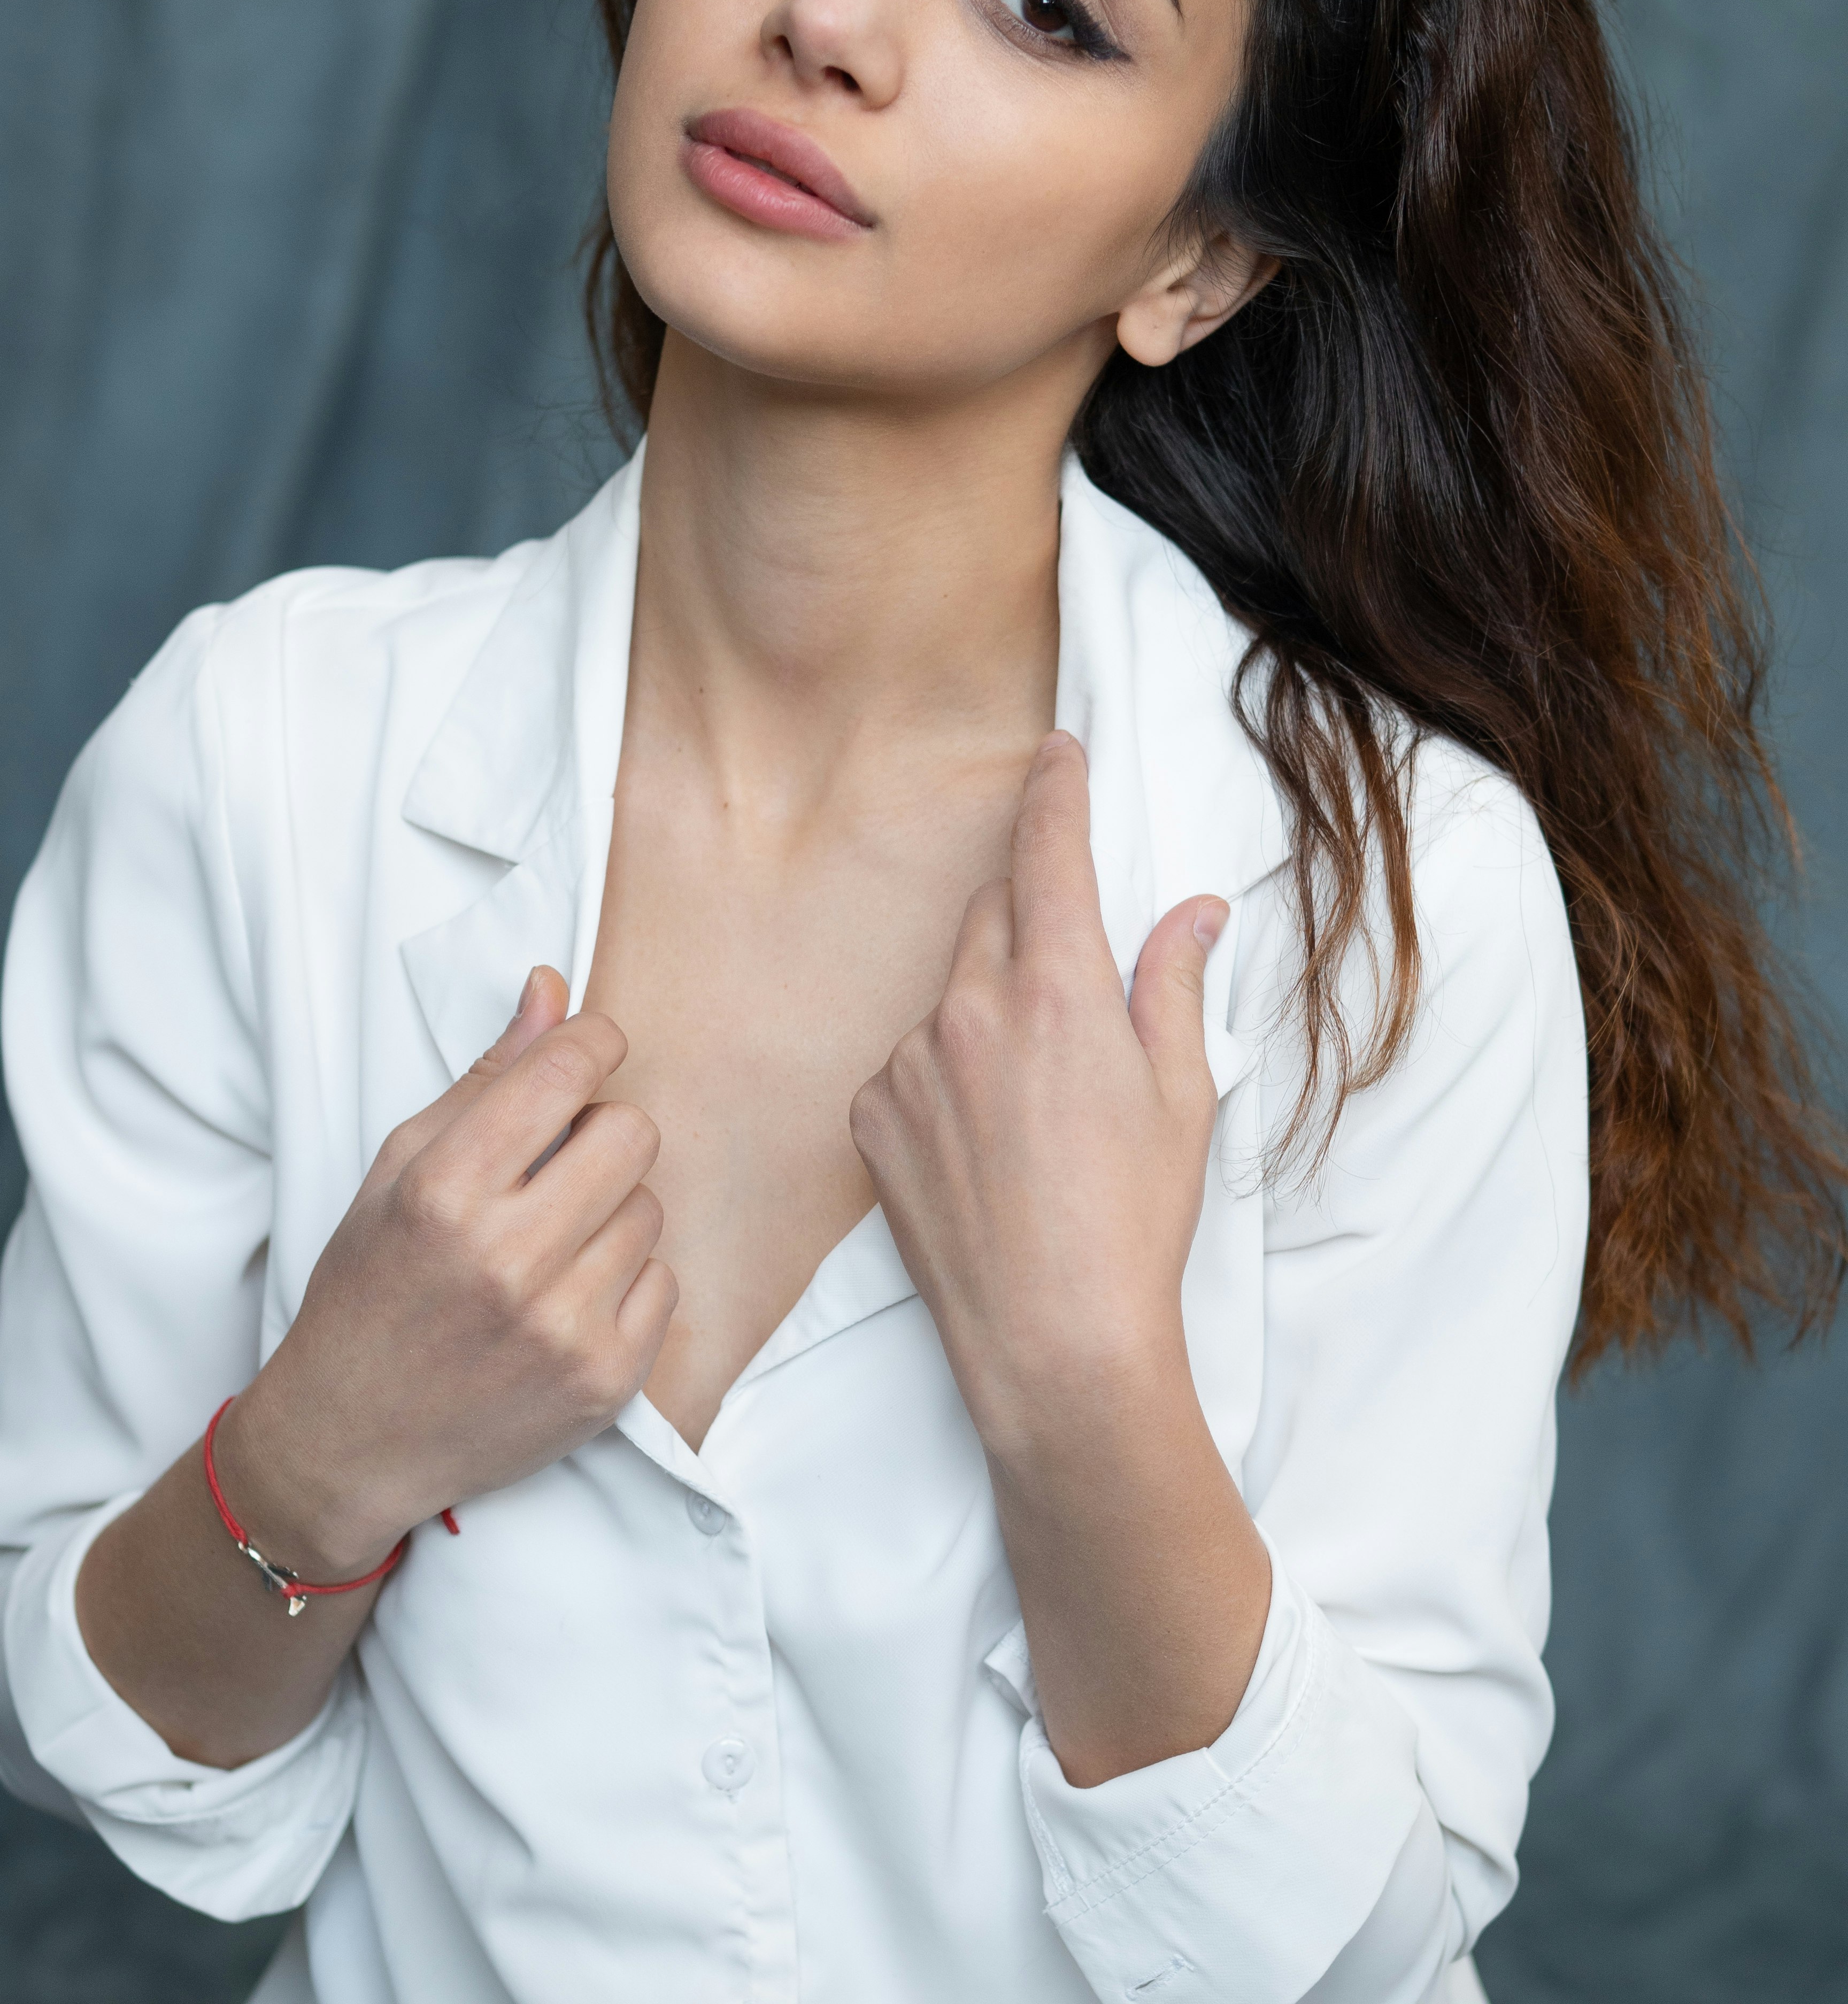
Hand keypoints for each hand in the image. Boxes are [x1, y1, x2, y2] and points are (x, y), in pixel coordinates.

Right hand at [215, 970, 676, 1576]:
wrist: (350, 1440)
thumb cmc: (370, 1291)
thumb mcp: (399, 1170)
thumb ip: (487, 1078)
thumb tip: (553, 989)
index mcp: (446, 1193)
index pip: (565, 1072)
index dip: (592, 1043)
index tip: (589, 1050)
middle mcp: (508, 1259)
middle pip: (632, 1133)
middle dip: (604, 1132)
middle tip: (562, 1162)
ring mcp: (563, 1327)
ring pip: (652, 1207)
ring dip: (612, 1212)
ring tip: (552, 1243)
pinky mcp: (605, 1381)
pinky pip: (665, 1282)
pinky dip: (626, 1281)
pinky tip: (569, 1297)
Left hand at [849, 732, 1226, 1462]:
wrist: (1054, 1341)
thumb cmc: (1134, 1221)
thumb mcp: (1182, 1094)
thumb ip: (1174, 985)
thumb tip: (1193, 912)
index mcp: (1059, 989)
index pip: (1048, 850)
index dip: (1053, 790)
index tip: (1054, 752)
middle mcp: (972, 1008)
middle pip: (996, 911)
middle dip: (1033, 911)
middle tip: (1075, 962)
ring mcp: (910, 1062)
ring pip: (953, 991)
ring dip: (992, 1007)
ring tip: (1040, 1102)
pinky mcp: (871, 1118)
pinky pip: (910, 1060)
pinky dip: (946, 1072)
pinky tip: (988, 1140)